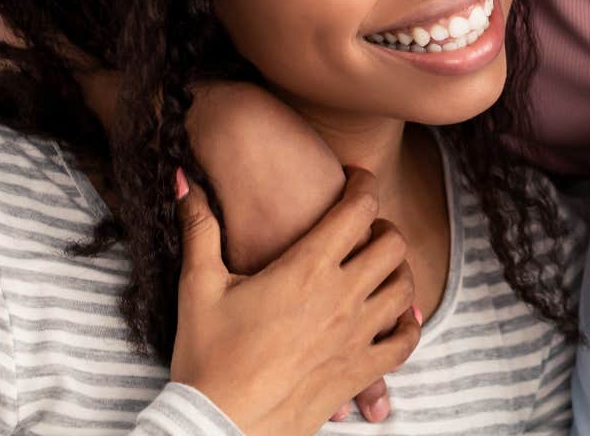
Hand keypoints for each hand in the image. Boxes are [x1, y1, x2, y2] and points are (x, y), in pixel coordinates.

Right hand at [170, 166, 419, 434]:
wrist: (218, 427)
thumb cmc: (206, 356)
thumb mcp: (198, 285)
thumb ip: (199, 227)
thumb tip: (182, 177)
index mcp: (307, 269)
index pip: (359, 208)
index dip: (363, 183)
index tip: (355, 179)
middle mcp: (342, 297)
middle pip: (392, 242)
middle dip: (382, 225)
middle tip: (362, 228)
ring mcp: (357, 336)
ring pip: (404, 287)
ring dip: (396, 270)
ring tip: (375, 267)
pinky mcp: (360, 371)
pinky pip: (406, 340)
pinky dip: (407, 323)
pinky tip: (391, 316)